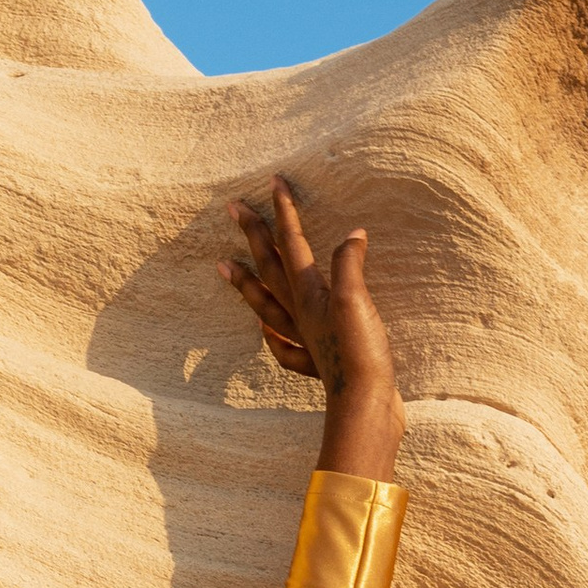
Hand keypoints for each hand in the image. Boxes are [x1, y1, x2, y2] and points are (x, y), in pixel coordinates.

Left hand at [219, 177, 404, 480]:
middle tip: (231, 208)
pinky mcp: (319, 363)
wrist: (365, 406)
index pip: (292, 243)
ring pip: (266, 304)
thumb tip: (353, 234)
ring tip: (222, 265)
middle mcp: (299, 314)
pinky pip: (285, 345)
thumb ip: (349, 264)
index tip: (272, 182)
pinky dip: (272, 335)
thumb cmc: (358, 352)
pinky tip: (268, 330)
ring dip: (245, 282)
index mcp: (307, 294)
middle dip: (253, 235)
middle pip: (269, 267)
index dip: (284, 212)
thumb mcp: (356, 300)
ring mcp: (305, 338)